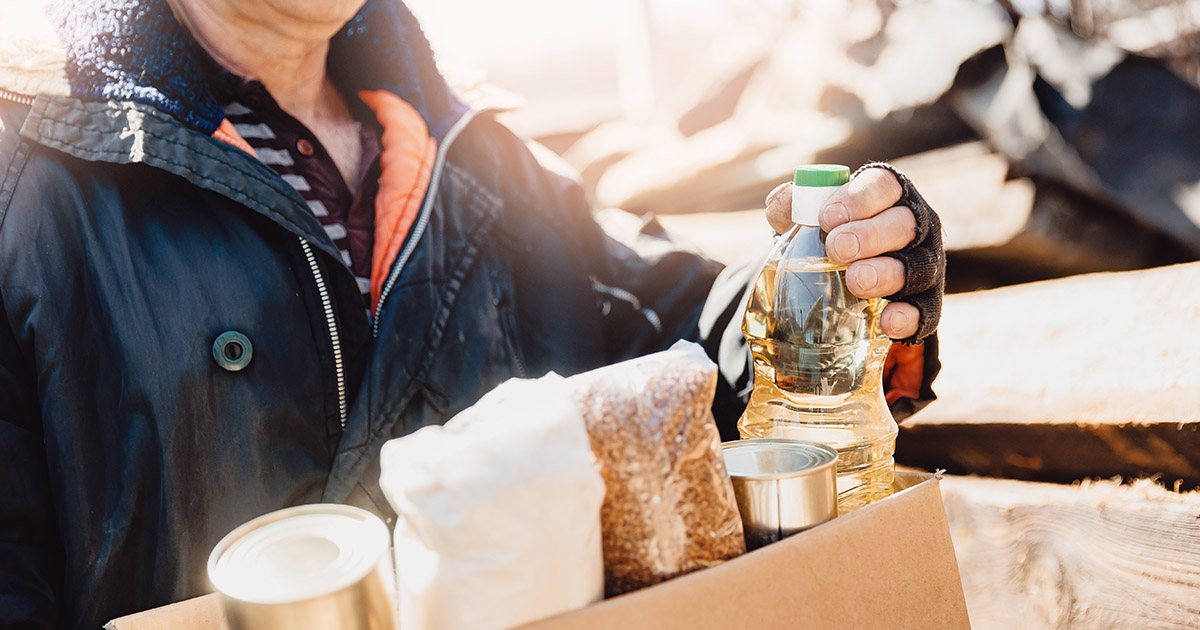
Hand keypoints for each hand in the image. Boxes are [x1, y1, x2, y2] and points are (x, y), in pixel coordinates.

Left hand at [765, 168, 920, 339]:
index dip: (858, 198)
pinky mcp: (927, 302)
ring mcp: (925, 263)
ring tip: (856, 280)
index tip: (827, 217)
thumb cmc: (830, 235)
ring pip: (917, 266)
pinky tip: (886, 321)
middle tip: (838, 248)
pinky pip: (925, 310)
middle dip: (871, 235)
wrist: (844, 280)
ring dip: (887, 274)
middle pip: (904, 224)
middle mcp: (914, 225)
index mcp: (887, 195)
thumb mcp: (810, 217)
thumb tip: (783, 206)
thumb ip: (794, 206)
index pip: (882, 185)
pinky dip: (908, 317)